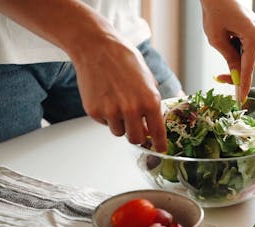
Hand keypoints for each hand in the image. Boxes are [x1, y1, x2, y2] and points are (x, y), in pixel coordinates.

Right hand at [73, 37, 166, 151]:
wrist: (97, 48)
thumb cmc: (124, 60)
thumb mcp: (148, 80)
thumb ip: (152, 103)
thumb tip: (153, 123)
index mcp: (150, 101)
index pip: (157, 133)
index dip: (159, 144)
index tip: (160, 150)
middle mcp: (131, 109)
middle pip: (136, 140)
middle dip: (137, 136)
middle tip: (136, 127)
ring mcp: (111, 112)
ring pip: (119, 132)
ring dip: (121, 124)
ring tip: (118, 102)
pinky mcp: (94, 112)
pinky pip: (104, 123)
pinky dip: (106, 115)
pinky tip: (106, 97)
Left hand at [200, 0, 254, 100]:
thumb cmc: (214, 11)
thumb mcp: (217, 40)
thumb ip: (229, 59)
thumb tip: (235, 76)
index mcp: (254, 36)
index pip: (248, 67)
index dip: (243, 84)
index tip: (241, 98)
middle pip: (250, 62)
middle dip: (236, 72)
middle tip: (220, 79)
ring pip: (250, 56)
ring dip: (237, 61)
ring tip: (222, 54)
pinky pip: (250, 48)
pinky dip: (240, 52)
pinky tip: (229, 44)